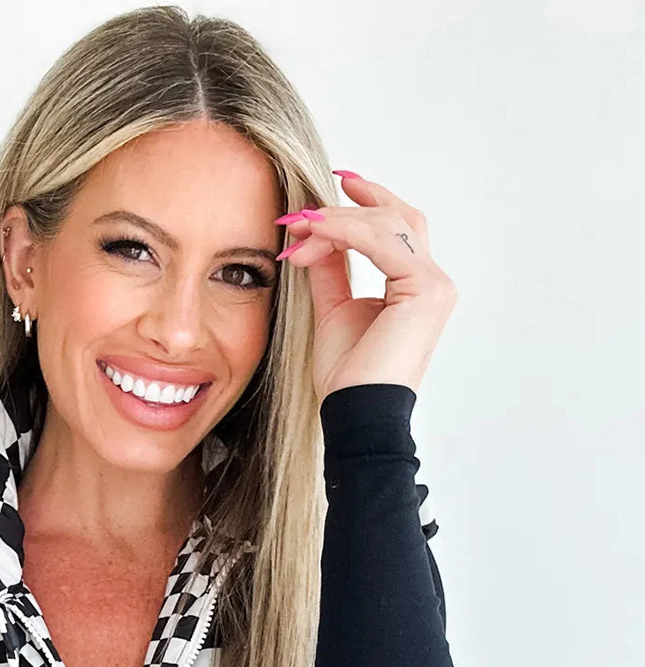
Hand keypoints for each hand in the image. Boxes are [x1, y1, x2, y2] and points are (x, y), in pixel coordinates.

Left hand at [275, 171, 457, 401]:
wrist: (355, 412)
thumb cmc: (348, 376)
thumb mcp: (333, 309)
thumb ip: (330, 270)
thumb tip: (315, 234)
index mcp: (417, 288)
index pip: (397, 230)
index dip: (367, 204)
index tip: (333, 187)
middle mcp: (434, 283)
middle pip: (397, 219)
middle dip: (350, 206)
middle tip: (308, 203)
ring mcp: (434, 285)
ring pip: (388, 225)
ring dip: (338, 221)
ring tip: (300, 227)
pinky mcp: (425, 289)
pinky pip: (382, 242)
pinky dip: (345, 232)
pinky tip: (314, 233)